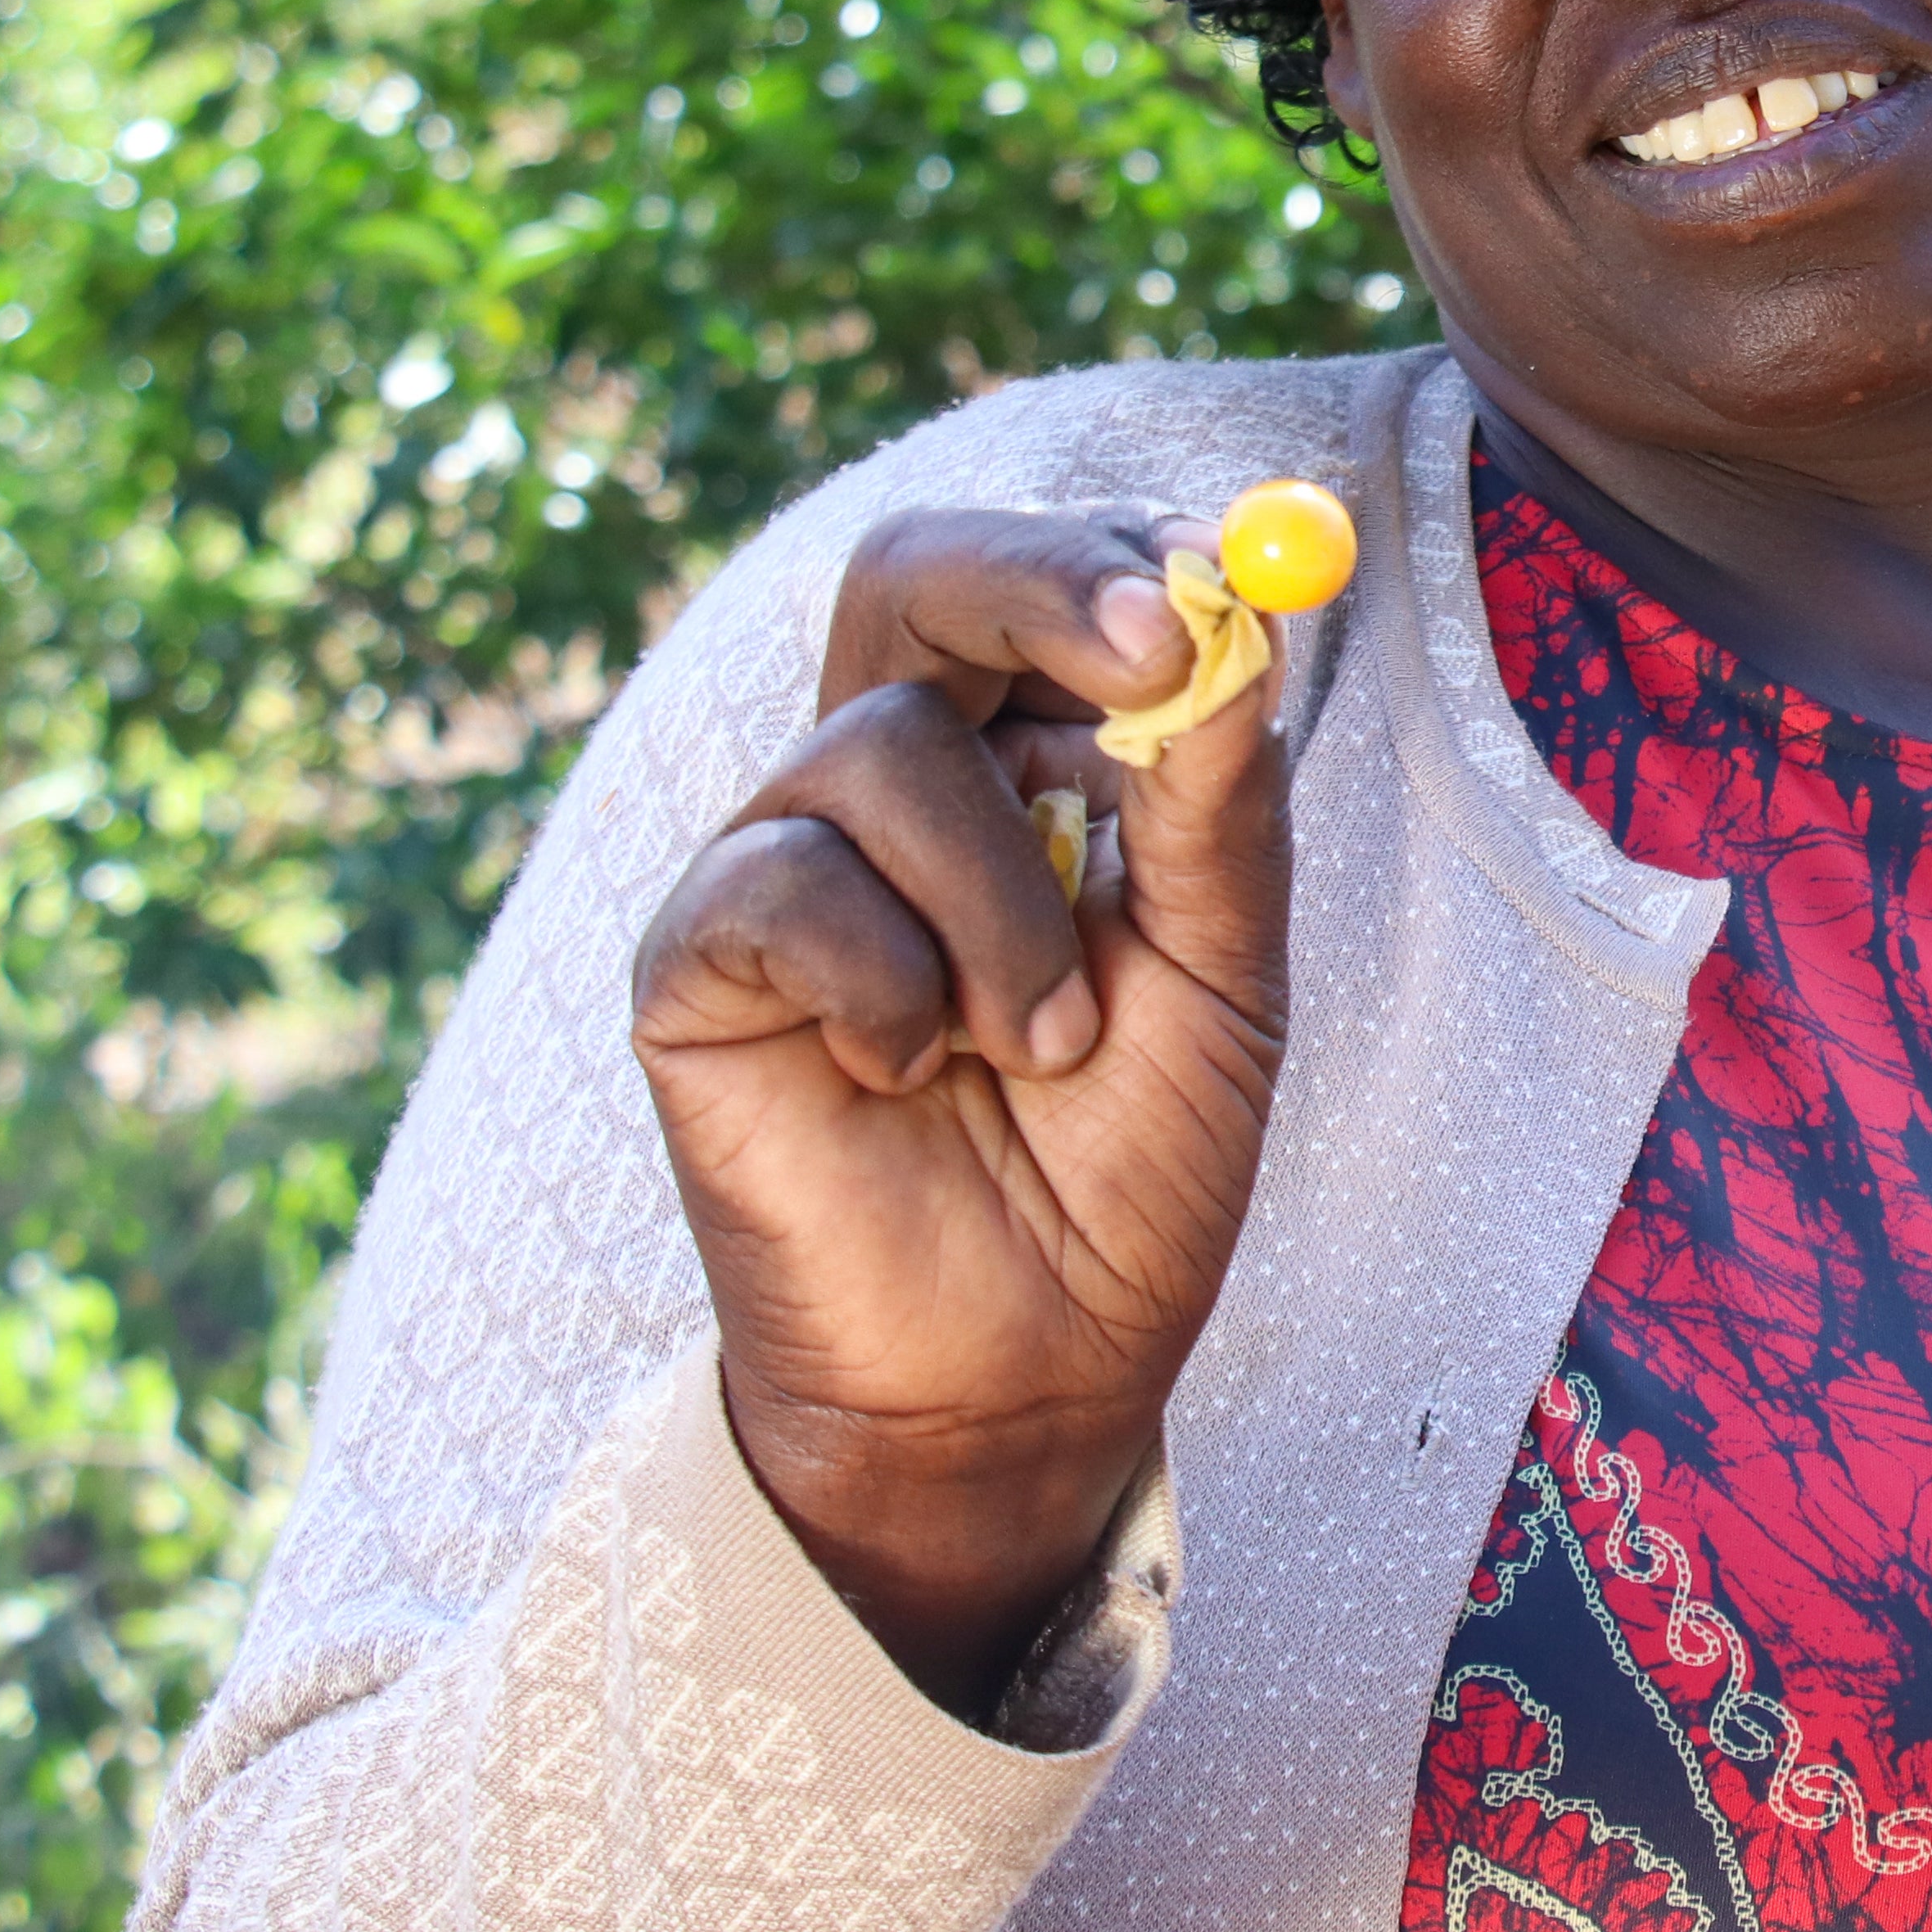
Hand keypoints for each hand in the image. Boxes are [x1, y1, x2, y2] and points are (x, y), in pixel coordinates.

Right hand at [629, 504, 1293, 1716]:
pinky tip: (908, 1075)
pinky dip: (887, 982)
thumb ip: (1218, 810)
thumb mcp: (1220, 979)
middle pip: (913, 578)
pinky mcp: (695, 962)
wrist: (1028, 1374)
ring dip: (1004, 908)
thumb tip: (1237, 622)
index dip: (1107, 556)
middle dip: (1036, 585)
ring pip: (882, 749)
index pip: (1038, 584)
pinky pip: (784, 884)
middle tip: (1150, 642)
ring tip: (1043, 1048)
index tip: (1205, 579)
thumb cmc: (1128, 1169)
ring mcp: (784, 863)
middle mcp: (895, 784)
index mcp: (1026, 764)